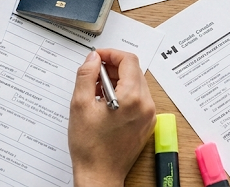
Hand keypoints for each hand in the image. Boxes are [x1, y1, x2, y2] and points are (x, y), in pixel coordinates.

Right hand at [69, 49, 155, 186]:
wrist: (99, 175)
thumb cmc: (89, 146)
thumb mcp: (80, 105)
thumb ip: (86, 75)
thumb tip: (93, 58)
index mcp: (132, 98)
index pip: (128, 60)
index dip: (110, 54)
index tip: (96, 58)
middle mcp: (146, 105)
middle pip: (133, 71)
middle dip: (112, 68)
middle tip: (92, 76)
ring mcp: (149, 115)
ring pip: (136, 84)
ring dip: (117, 81)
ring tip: (96, 93)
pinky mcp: (147, 124)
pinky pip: (138, 99)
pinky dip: (123, 94)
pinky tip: (105, 105)